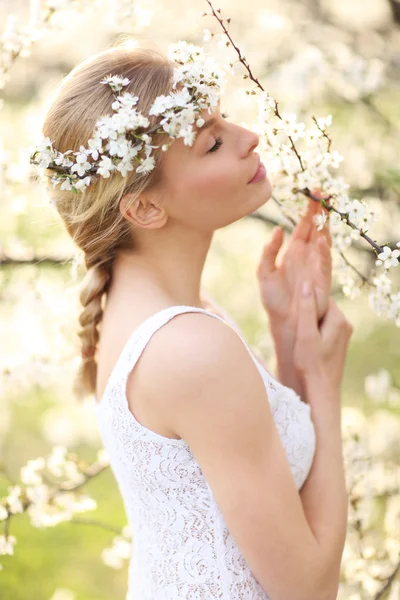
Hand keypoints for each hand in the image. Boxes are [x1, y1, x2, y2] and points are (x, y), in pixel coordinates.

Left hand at [256, 192, 331, 326]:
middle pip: (317, 228)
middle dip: (321, 212)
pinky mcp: (321, 279)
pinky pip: (324, 262)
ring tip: (325, 212)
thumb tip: (278, 230)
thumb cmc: (273, 298)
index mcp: (294, 251)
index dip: (309, 210)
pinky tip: (321, 241)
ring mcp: (316, 266)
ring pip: (324, 241)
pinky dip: (324, 252)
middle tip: (324, 193)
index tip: (312, 193)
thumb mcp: (264, 272)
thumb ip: (268, 251)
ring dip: (325, 227)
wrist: (283, 320)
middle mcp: (307, 255)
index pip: (304, 226)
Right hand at [293, 280, 352, 397]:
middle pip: (322, 307)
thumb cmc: (311, 364)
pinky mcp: (338, 344)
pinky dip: (313, 331)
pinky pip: (324, 329)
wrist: (322, 392)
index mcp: (339, 319)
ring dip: (309, 322)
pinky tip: (303, 342)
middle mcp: (345, 324)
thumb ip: (306, 309)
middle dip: (306, 311)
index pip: (321, 297)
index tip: (290, 304)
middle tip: (291, 320)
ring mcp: (343, 335)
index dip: (305, 299)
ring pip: (322, 319)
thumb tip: (306, 283)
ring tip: (296, 333)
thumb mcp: (305, 334)